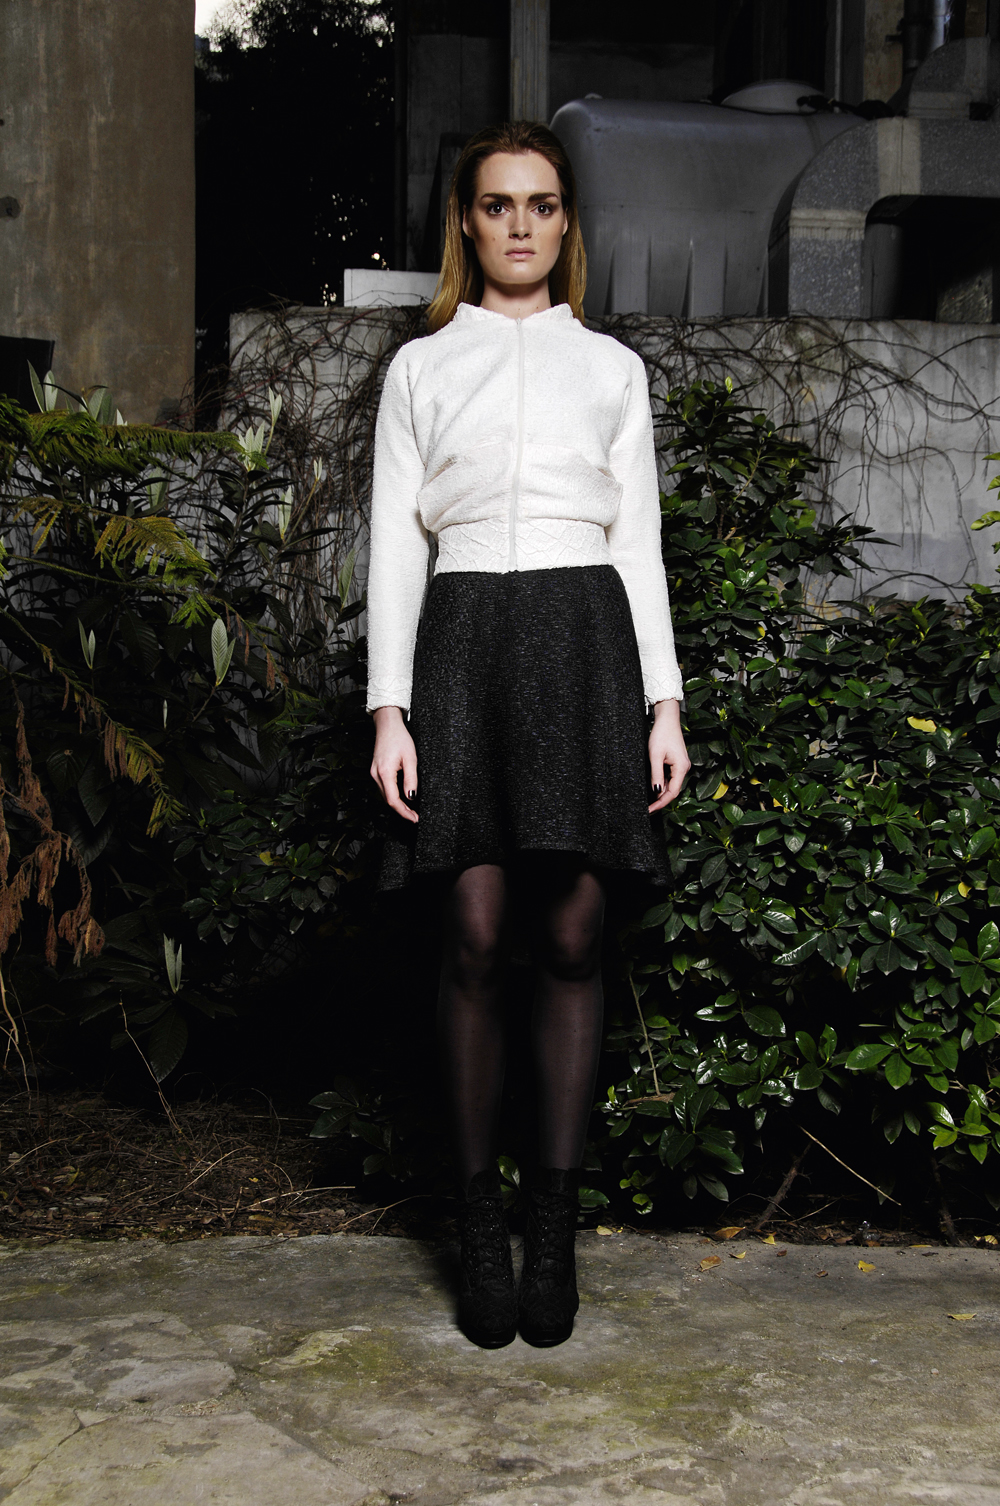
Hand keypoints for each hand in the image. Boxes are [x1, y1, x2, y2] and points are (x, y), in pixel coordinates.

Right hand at [370, 706, 418, 822]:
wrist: (387, 726)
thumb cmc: (399, 738)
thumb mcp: (411, 759)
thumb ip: (411, 779)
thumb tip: (411, 797)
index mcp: (384, 773)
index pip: (393, 800)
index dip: (404, 812)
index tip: (414, 818)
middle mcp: (376, 775)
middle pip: (388, 800)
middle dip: (401, 810)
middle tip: (414, 817)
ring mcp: (374, 773)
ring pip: (385, 795)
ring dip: (397, 804)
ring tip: (410, 810)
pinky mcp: (375, 771)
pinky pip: (384, 788)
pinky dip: (393, 795)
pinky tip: (402, 797)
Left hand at [648, 698, 689, 812]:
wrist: (667, 719)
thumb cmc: (662, 734)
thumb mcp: (655, 756)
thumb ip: (656, 774)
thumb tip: (656, 791)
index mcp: (681, 768)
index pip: (672, 792)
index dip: (661, 803)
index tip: (650, 810)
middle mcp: (684, 768)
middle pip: (673, 790)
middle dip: (660, 801)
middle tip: (647, 809)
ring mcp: (681, 766)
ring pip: (671, 785)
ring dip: (661, 793)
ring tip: (649, 802)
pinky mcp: (677, 762)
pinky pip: (671, 778)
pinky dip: (662, 784)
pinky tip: (654, 788)